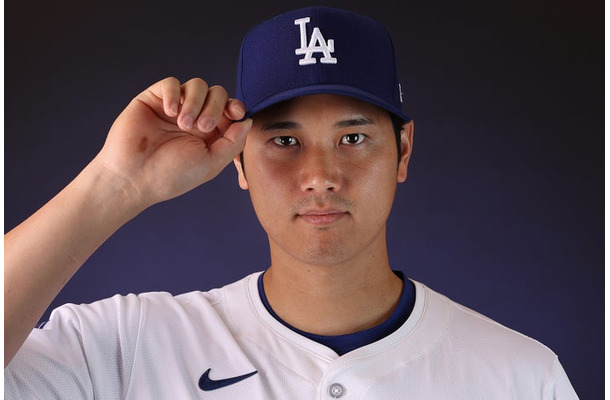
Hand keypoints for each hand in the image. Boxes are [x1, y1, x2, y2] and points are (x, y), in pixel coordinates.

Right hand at [94, 77, 250, 209]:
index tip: (235, 114)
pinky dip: (175, 94)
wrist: (134, 177)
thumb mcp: (211, 163)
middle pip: (217, 93)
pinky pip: (171, 83)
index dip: (236, 107)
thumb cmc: (171, 175)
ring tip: (184, 124)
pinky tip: (171, 112)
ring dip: (196, 102)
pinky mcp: (153, 99)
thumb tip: (248, 120)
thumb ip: (233, 142)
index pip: (230, 109)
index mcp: (210, 133)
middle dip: (216, 107)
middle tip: (202, 127)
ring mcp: (174, 107)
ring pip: (197, 85)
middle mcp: (194, 117)